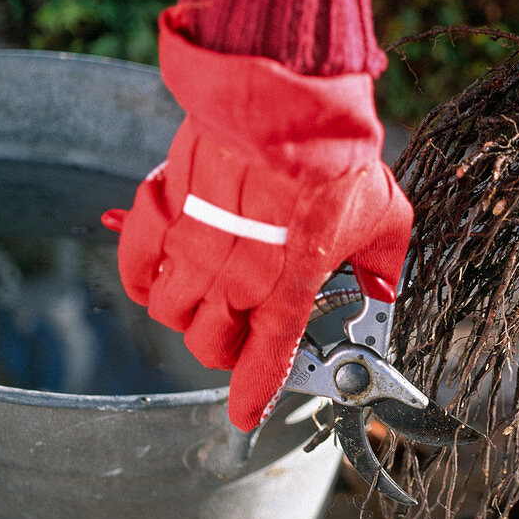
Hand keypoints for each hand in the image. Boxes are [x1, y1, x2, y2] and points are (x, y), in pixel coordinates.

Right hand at [103, 6, 411, 430]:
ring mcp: (193, 248)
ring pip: (168, 311)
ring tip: (200, 294)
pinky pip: (134, 263)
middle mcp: (235, 280)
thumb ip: (382, 261)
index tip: (245, 414)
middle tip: (236, 332)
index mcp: (288, 290)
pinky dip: (138, 274)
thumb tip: (383, 283)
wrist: (288, 104)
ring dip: (182, 312)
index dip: (253, 395)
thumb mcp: (384, 218)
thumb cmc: (336, 160)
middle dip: (222, 348)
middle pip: (208, 344)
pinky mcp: (164, 211)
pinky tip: (154, 269)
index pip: (265, 363)